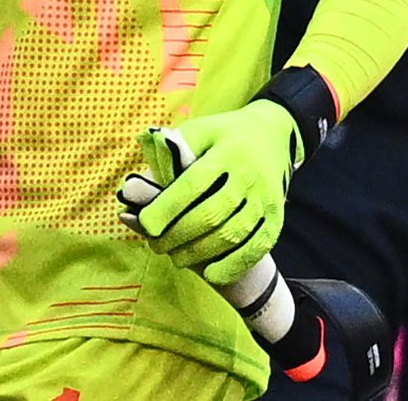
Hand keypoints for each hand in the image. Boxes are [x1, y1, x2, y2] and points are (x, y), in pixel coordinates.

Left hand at [125, 101, 299, 285]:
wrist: (272, 136)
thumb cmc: (220, 138)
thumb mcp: (195, 133)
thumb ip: (164, 159)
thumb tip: (130, 192)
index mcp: (225, 152)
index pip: (193, 184)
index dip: (167, 207)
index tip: (145, 224)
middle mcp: (248, 177)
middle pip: (211, 214)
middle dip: (178, 235)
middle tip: (156, 244)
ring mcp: (265, 199)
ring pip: (233, 234)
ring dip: (201, 252)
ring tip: (176, 258)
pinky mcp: (276, 218)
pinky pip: (257, 247)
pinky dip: (234, 264)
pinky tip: (211, 274)